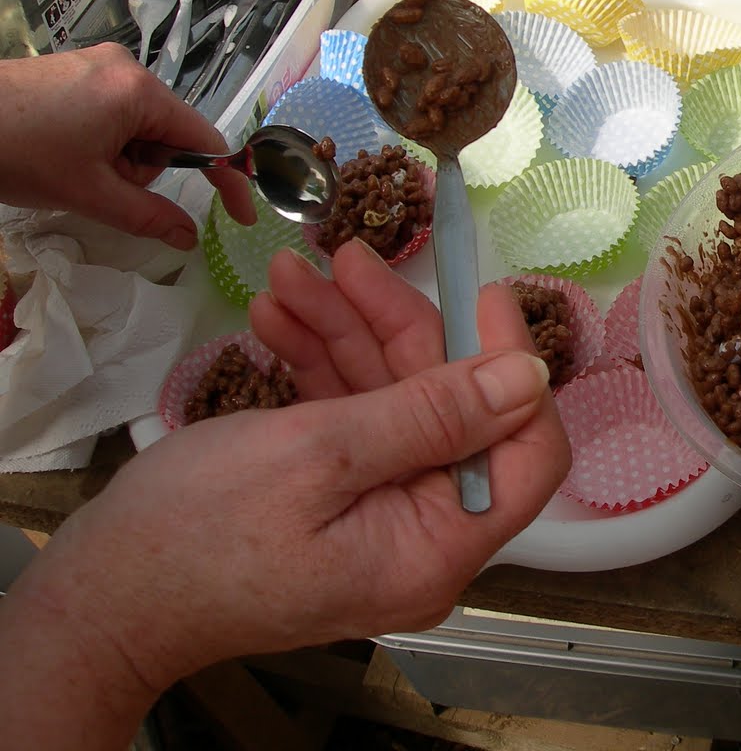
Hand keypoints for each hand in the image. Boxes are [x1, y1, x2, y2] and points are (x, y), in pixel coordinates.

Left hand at [0, 44, 254, 248]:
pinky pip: (110, 111)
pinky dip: (98, 140)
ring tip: (71, 166)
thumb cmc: (17, 152)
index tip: (239, 217)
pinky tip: (64, 150)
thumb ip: (147, 216)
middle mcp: (126, 68)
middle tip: (98, 184)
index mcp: (138, 92)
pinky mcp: (74, 69)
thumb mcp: (88, 193)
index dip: (227, 182)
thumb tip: (188, 238)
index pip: (205, 140)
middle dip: (142, 167)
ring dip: (116, 156)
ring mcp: (98, 64)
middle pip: (165, 133)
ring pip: (135, 126)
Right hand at [7, 240, 568, 696]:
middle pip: (451, 410)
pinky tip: (279, 317)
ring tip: (294, 274)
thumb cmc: (195, 536)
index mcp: (437, 546)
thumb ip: (432, 413)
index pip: (526, 450)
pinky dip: (321, 367)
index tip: (478, 290)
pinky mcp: (337, 500)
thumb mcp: (319, 456)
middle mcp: (422, 536)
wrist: (99, 596)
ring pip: (393, 402)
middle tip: (350, 259)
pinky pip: (351, 421)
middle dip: (397, 326)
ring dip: (346, 331)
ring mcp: (378, 516)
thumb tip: (528, 376)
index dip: (508, 364)